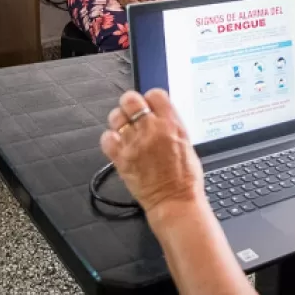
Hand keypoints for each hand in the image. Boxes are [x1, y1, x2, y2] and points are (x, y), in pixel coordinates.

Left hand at [100, 90, 204, 217]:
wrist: (175, 200)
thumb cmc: (185, 178)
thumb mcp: (187, 143)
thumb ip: (172, 126)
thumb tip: (161, 116)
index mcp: (171, 124)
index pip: (155, 94)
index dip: (151, 99)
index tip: (150, 106)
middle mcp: (152, 130)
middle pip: (131, 100)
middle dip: (130, 103)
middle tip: (132, 112)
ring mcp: (134, 143)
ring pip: (116, 117)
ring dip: (119, 120)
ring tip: (124, 128)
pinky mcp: (121, 159)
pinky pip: (106, 138)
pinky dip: (110, 139)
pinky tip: (118, 143)